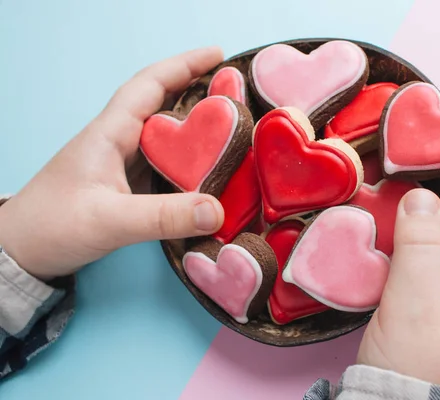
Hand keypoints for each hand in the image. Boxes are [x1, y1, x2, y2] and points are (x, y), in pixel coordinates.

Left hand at [0, 47, 225, 279]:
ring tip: (232, 129)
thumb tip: (216, 210)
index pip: (150, 84)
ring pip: (166, 134)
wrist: (21, 251)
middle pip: (163, 104)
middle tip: (236, 95)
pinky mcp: (126, 185)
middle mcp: (118, 141)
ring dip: (197, 127)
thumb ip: (163, 217)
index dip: (184, 65)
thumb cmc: (52, 225)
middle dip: (199, 92)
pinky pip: (165, 162)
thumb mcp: (109, 221)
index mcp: (110, 133)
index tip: (219, 55)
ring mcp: (122, 163)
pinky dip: (189, 159)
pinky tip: (207, 168)